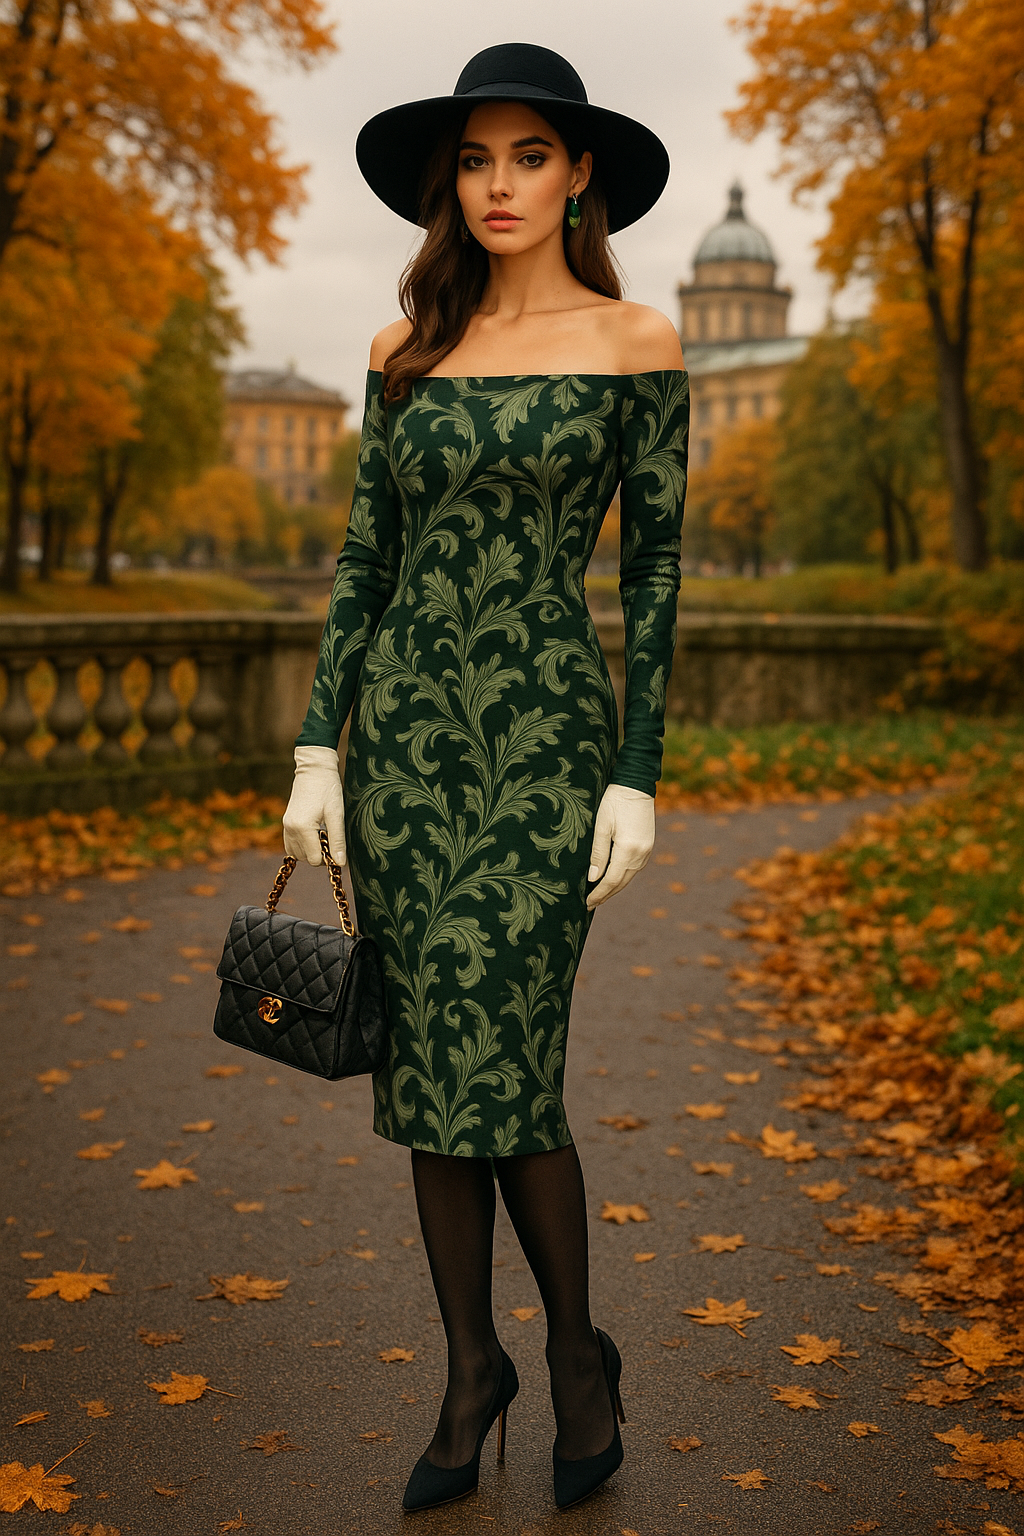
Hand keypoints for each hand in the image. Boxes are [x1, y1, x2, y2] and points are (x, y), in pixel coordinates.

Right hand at [282, 746, 346, 865]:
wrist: (314, 769)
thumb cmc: (328, 789)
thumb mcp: (336, 814)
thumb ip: (337, 840)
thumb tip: (339, 863)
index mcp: (303, 828)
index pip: (315, 859)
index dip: (328, 857)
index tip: (337, 845)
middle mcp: (290, 829)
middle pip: (305, 858)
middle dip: (320, 854)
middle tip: (331, 836)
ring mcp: (286, 826)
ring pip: (297, 853)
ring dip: (311, 850)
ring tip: (323, 834)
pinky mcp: (286, 822)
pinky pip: (291, 844)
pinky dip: (303, 845)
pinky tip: (314, 833)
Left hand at [585, 783, 655, 909]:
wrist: (635, 784)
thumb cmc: (614, 801)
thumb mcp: (601, 826)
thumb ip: (598, 853)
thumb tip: (593, 877)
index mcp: (628, 850)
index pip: (611, 880)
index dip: (598, 893)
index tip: (586, 903)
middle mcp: (641, 854)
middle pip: (621, 882)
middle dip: (605, 894)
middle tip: (590, 904)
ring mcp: (647, 850)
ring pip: (629, 877)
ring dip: (614, 887)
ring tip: (600, 895)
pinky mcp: (648, 845)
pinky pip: (634, 868)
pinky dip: (623, 876)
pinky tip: (614, 878)